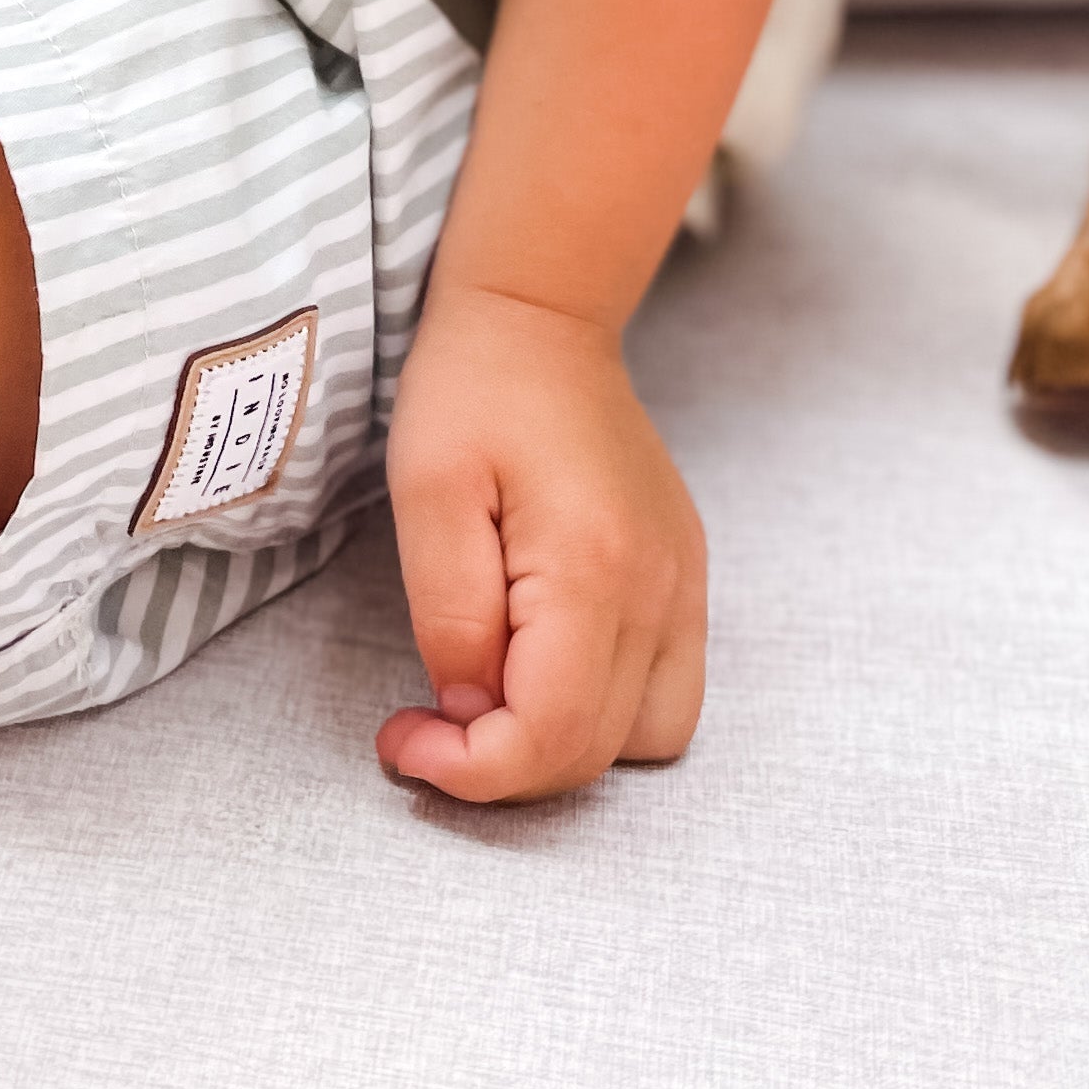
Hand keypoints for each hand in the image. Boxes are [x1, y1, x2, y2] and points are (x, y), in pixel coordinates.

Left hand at [376, 278, 704, 803]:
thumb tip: (470, 707)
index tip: (403, 740)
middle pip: (595, 755)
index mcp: (593, 568)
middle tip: (423, 728)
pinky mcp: (685, 578)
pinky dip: (604, 714)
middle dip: (501, 769)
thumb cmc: (473, 389)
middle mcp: (659, 590)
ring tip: (488, 703)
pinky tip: (538, 668)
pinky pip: (667, 693)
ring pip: (648, 741)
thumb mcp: (426, 491)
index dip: (470, 770)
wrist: (541, 318)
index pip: (551, 736)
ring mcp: (684, 585)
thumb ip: (449, 613)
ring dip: (562, 750)